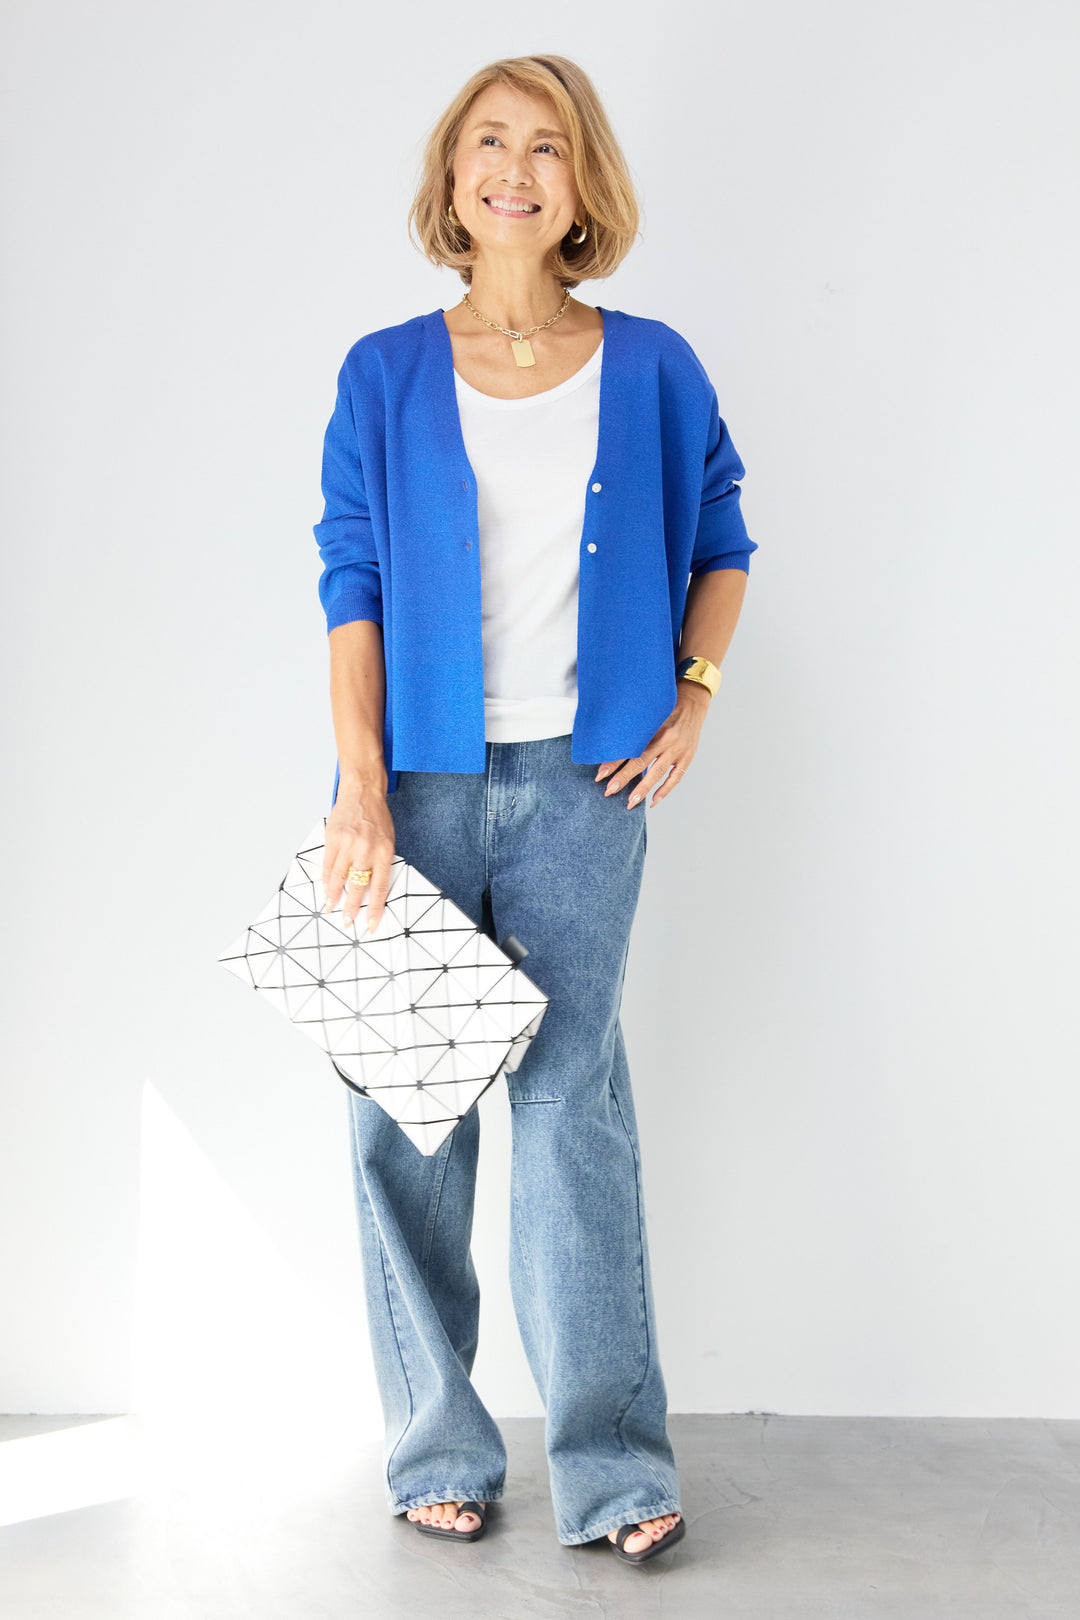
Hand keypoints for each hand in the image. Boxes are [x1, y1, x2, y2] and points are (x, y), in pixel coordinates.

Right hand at [321, 787, 395, 932]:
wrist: (363, 792)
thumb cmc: (377, 817)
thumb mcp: (388, 841)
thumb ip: (380, 863)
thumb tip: (369, 888)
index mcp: (384, 852)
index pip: (379, 888)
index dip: (374, 909)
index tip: (370, 924)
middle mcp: (366, 850)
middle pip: (357, 886)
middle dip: (351, 908)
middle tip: (347, 922)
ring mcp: (348, 844)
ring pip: (339, 878)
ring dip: (334, 896)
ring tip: (331, 908)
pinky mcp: (333, 838)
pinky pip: (328, 864)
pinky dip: (326, 879)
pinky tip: (326, 888)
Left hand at [594, 682, 710, 807]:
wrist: (693, 702)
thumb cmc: (666, 707)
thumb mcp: (649, 714)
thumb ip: (635, 729)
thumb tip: (611, 744)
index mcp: (653, 727)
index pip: (630, 749)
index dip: (613, 762)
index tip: (600, 775)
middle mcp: (666, 740)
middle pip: (641, 762)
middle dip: (624, 778)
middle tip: (608, 792)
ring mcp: (678, 750)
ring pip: (657, 773)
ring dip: (643, 789)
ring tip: (630, 803)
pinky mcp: (687, 757)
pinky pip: (675, 778)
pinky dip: (665, 790)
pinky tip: (653, 801)